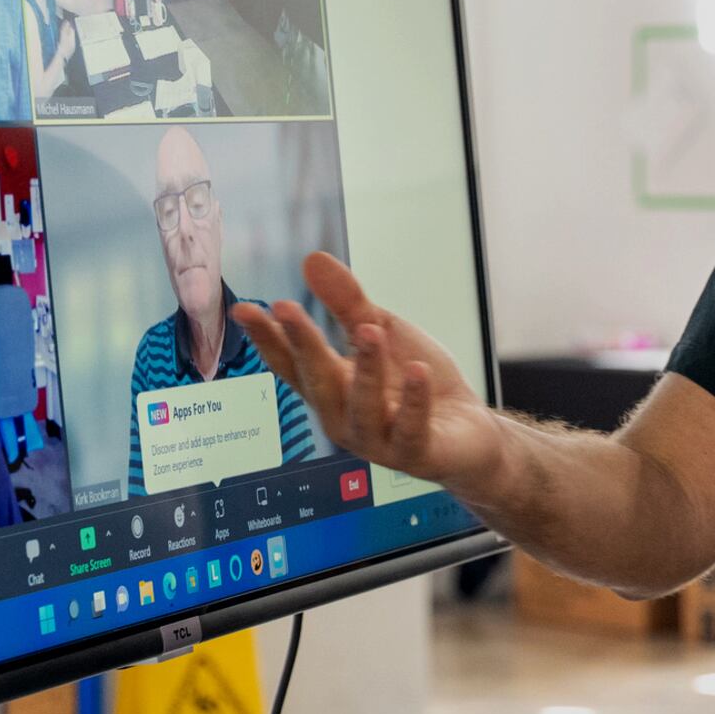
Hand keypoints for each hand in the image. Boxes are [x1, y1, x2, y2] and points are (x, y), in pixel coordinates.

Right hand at [233, 254, 504, 490]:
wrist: (468, 434)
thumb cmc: (415, 386)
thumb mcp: (383, 332)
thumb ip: (348, 303)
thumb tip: (312, 259)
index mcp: (332, 388)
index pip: (292, 362)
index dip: (268, 337)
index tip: (245, 308)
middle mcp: (344, 418)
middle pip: (318, 381)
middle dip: (303, 345)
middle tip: (287, 308)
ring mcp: (377, 441)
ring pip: (363, 407)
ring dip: (366, 369)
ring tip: (370, 331)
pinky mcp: (414, 454)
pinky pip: (409, 430)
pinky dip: (413, 402)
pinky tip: (418, 371)